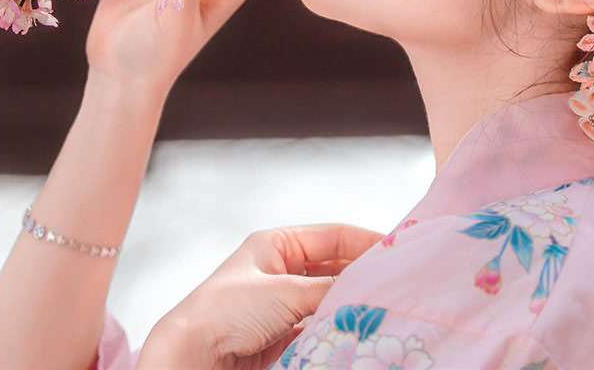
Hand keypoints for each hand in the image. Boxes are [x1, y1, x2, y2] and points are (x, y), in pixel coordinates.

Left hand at [138, 223, 384, 369]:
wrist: (193, 356)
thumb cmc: (227, 311)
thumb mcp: (286, 292)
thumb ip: (331, 288)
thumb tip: (371, 284)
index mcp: (275, 245)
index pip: (332, 236)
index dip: (366, 241)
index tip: (401, 251)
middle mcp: (279, 272)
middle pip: (334, 270)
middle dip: (363, 277)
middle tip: (400, 284)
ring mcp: (281, 306)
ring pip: (329, 301)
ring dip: (352, 306)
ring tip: (385, 309)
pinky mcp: (281, 338)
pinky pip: (319, 329)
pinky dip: (338, 330)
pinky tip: (357, 333)